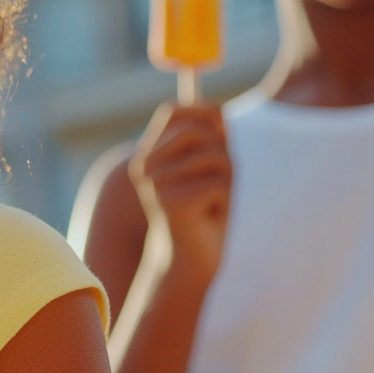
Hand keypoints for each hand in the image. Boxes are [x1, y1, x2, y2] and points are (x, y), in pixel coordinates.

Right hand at [129, 102, 230, 283]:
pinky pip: (219, 184)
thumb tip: (217, 109)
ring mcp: (156, 183)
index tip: (221, 135)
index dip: (204, 114)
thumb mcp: (211, 170)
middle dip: (223, 152)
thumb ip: (214, 139)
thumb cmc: (205, 215)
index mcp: (149, 155)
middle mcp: (145, 165)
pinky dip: (226, 202)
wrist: (190, 263)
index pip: (175, 111)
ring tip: (215, 202)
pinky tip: (211, 217)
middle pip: (198, 130)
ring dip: (228, 181)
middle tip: (222, 180)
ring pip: (214, 157)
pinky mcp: (172, 202)